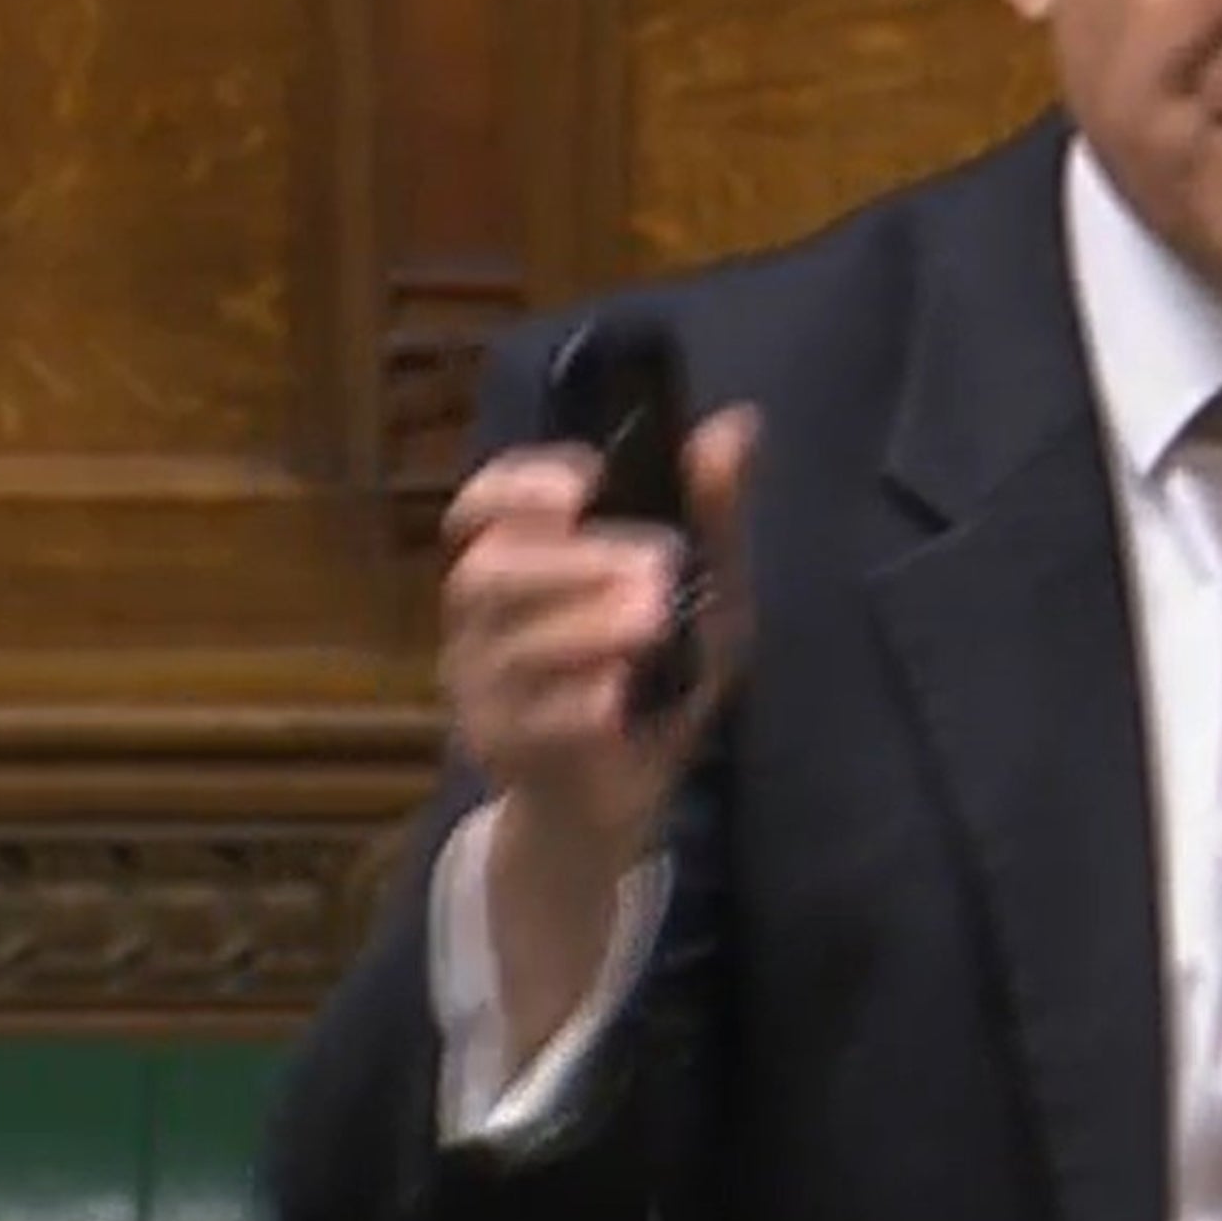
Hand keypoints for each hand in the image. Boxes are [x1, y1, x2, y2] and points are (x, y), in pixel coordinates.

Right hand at [436, 405, 758, 1036]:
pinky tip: (622, 698)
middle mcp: (485, 621)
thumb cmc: (658, 675)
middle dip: (572, 563)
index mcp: (521, 564)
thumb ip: (714, 512)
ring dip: (582, 628)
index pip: (483, 505)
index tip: (586, 481)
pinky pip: (531, 724)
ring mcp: (486, 690)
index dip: (521, 484)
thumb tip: (738, 424)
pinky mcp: (506, 754)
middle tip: (655, 568)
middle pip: (487, 572)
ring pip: (507, 649)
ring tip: (653, 622)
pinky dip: (578, 706)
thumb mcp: (706, 588)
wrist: (624, 796)